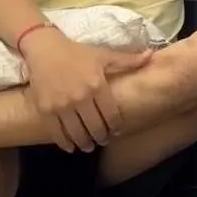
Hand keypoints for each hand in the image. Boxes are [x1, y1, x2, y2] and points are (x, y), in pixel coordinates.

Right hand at [20, 28, 152, 152]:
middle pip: (95, 127)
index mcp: (97, 85)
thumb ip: (127, 60)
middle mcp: (80, 98)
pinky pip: (56, 132)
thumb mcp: (104, 55)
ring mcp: (61, 105)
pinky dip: (65, 143)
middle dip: (101, 137)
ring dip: (84, 143)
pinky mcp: (45, 110)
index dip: (115, 126)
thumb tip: (151, 55)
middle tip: (103, 140)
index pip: (111, 114)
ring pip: (76, 133)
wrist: (45, 49)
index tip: (117, 131)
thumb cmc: (77, 53)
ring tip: (88, 146)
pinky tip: (70, 147)